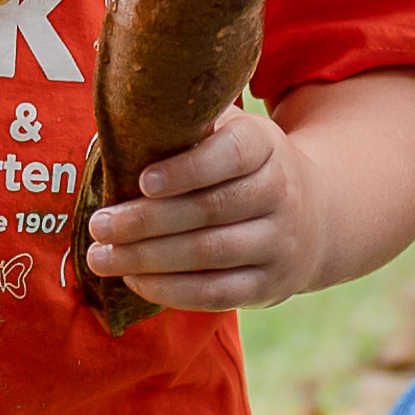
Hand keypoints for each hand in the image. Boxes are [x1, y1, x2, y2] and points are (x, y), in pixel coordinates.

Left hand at [81, 109, 318, 316]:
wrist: (316, 219)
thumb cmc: (245, 170)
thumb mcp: (232, 134)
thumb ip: (190, 127)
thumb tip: (122, 121)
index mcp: (267, 146)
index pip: (232, 154)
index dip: (187, 169)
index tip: (143, 181)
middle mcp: (281, 193)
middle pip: (210, 208)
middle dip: (146, 220)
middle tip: (98, 224)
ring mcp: (280, 243)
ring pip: (209, 253)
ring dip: (148, 258)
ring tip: (101, 257)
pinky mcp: (270, 285)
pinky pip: (217, 293)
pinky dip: (171, 291)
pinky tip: (135, 281)